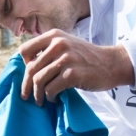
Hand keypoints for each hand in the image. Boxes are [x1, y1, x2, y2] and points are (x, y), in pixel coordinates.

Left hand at [19, 30, 134, 104]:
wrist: (111, 63)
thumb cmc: (86, 57)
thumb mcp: (67, 44)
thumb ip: (49, 50)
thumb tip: (26, 66)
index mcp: (54, 35)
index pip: (24, 50)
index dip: (24, 65)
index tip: (30, 75)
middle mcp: (58, 44)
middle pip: (30, 69)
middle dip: (26, 86)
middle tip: (26, 96)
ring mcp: (65, 59)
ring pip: (38, 80)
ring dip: (37, 94)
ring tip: (41, 100)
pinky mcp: (72, 74)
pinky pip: (50, 89)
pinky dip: (50, 97)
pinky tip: (54, 99)